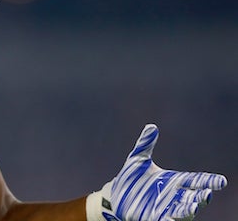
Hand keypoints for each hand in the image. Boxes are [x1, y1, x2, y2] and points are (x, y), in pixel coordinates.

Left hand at [87, 124, 226, 220]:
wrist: (116, 194)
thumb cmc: (131, 177)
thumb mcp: (137, 159)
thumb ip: (145, 144)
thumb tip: (151, 126)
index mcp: (174, 180)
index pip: (197, 180)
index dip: (210, 181)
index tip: (222, 181)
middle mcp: (174, 195)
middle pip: (194, 197)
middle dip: (202, 197)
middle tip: (207, 194)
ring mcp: (166, 208)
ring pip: (184, 211)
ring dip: (189, 210)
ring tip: (194, 207)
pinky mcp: (155, 217)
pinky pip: (166, 220)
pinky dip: (171, 220)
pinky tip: (173, 219)